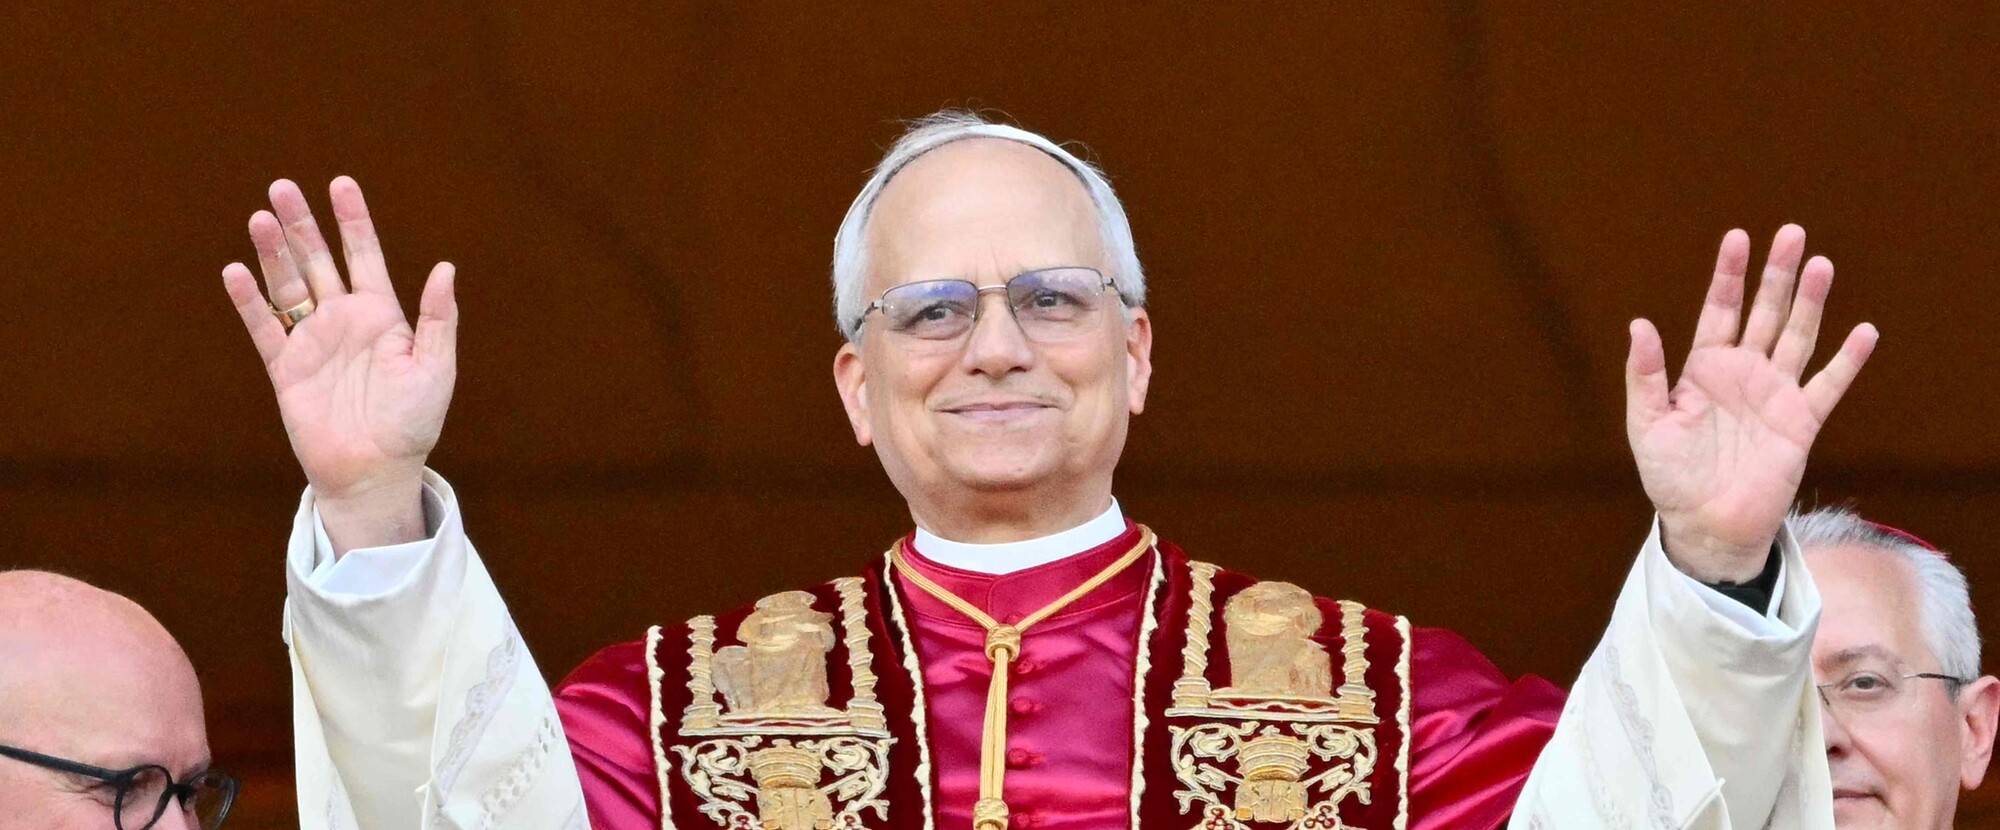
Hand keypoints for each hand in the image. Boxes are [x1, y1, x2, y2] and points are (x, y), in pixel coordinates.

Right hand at [221, 177, 456, 554]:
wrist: (375, 471)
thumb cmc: (413, 422)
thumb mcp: (435, 367)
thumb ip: (439, 318)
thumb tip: (445, 267)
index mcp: (382, 315)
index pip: (364, 255)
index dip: (352, 220)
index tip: (340, 183)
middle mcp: (344, 321)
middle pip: (318, 260)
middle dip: (302, 225)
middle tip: (281, 186)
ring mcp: (313, 342)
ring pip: (288, 286)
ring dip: (273, 253)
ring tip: (260, 217)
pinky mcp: (286, 368)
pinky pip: (264, 328)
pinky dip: (249, 301)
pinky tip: (235, 271)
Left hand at [1625, 225, 1877, 581]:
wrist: (1705, 524)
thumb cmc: (1669, 476)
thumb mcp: (1646, 424)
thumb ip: (1645, 376)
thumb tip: (1639, 325)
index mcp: (1703, 369)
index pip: (1719, 310)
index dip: (1729, 275)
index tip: (1738, 237)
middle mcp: (1743, 373)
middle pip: (1764, 312)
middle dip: (1776, 274)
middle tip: (1791, 233)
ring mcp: (1774, 394)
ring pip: (1797, 337)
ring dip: (1810, 303)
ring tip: (1821, 265)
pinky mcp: (1800, 422)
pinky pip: (1828, 385)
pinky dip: (1847, 360)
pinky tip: (1863, 331)